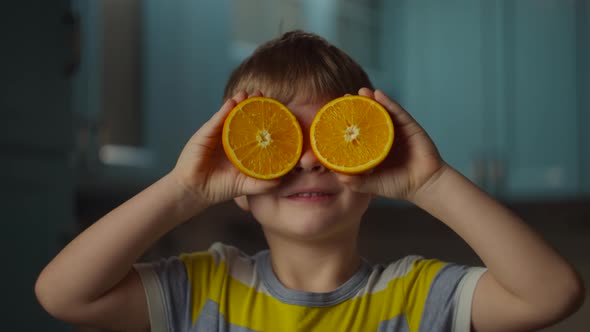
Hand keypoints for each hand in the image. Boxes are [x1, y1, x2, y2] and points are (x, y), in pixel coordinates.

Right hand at [170, 91, 280, 206]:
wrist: (195, 191)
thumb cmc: (220, 188)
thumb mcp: (245, 185)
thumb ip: (263, 184)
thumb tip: (282, 180)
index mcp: (241, 147)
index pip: (255, 130)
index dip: (264, 119)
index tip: (276, 109)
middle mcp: (231, 138)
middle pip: (243, 118)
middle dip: (252, 105)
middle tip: (262, 94)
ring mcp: (217, 135)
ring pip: (229, 115)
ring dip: (238, 102)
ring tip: (247, 93)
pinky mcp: (205, 135)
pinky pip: (216, 120)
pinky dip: (224, 111)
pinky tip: (232, 102)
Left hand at [337, 88, 446, 201]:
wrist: (424, 186)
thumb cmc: (399, 185)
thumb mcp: (372, 185)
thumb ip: (356, 182)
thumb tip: (338, 176)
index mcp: (375, 148)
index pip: (360, 132)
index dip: (349, 122)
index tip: (335, 114)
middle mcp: (385, 136)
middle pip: (370, 117)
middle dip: (358, 107)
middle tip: (346, 97)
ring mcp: (398, 130)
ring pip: (383, 111)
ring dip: (372, 99)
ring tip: (361, 91)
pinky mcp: (410, 126)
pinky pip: (398, 112)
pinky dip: (388, 102)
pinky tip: (379, 95)